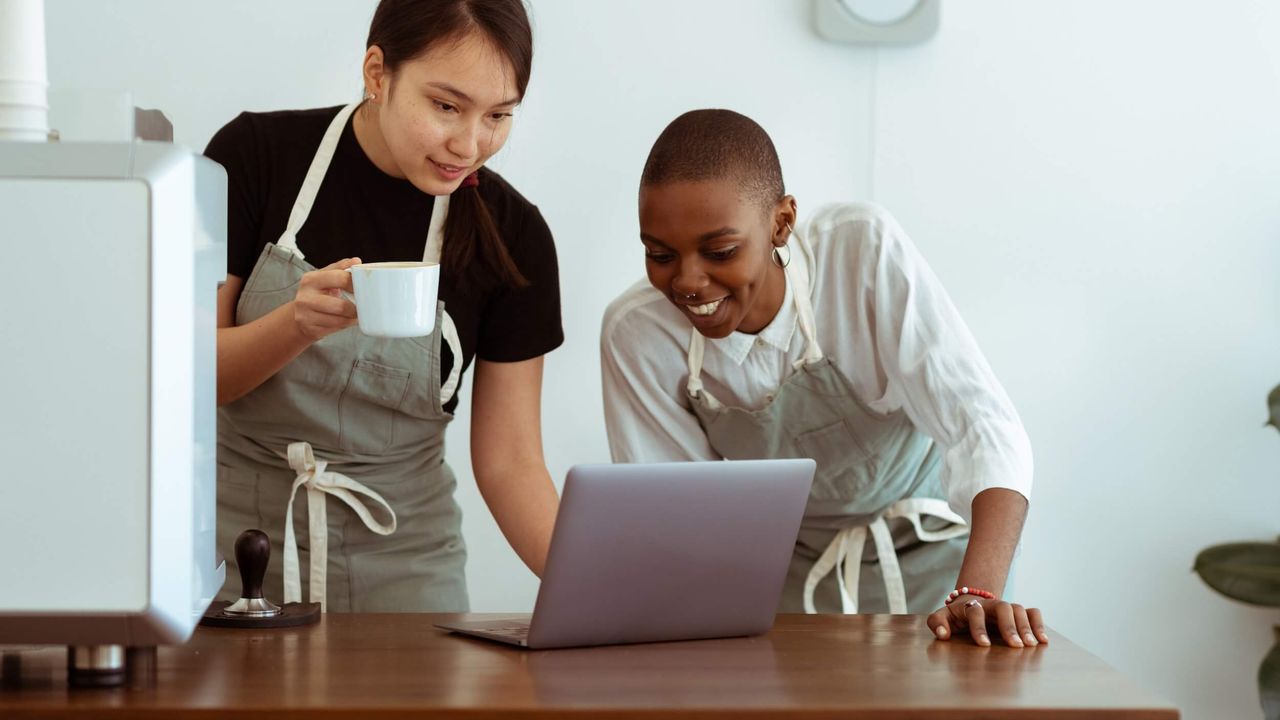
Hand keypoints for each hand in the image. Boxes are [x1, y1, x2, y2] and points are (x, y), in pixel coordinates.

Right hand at [292, 257, 360, 340]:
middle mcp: (305, 297)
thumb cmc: (317, 295)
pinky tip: (347, 320)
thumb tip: (356, 261)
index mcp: (310, 280)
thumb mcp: (324, 278)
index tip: (366, 288)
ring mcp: (306, 315)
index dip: (357, 284)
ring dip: (353, 318)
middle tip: (364, 305)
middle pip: (341, 306)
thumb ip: (340, 268)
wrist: (300, 316)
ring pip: (340, 320)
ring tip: (357, 313)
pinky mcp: (310, 329)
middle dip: (356, 307)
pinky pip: (336, 328)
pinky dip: (346, 324)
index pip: (341, 279)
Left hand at [926, 595, 1047, 647]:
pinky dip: (1039, 624)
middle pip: (1003, 607)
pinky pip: (1033, 613)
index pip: (975, 612)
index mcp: (970, 605)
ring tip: (1031, 646)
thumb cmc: (956, 617)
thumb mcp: (942, 617)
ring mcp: (1006, 607)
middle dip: (1010, 626)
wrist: (970, 603)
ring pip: (1019, 609)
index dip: (979, 627)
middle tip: (1015, 646)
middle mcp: (991, 604)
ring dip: (1026, 627)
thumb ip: (937, 623)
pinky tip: (1043, 641)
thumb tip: (943, 634)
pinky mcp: (1018, 613)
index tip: (983, 645)